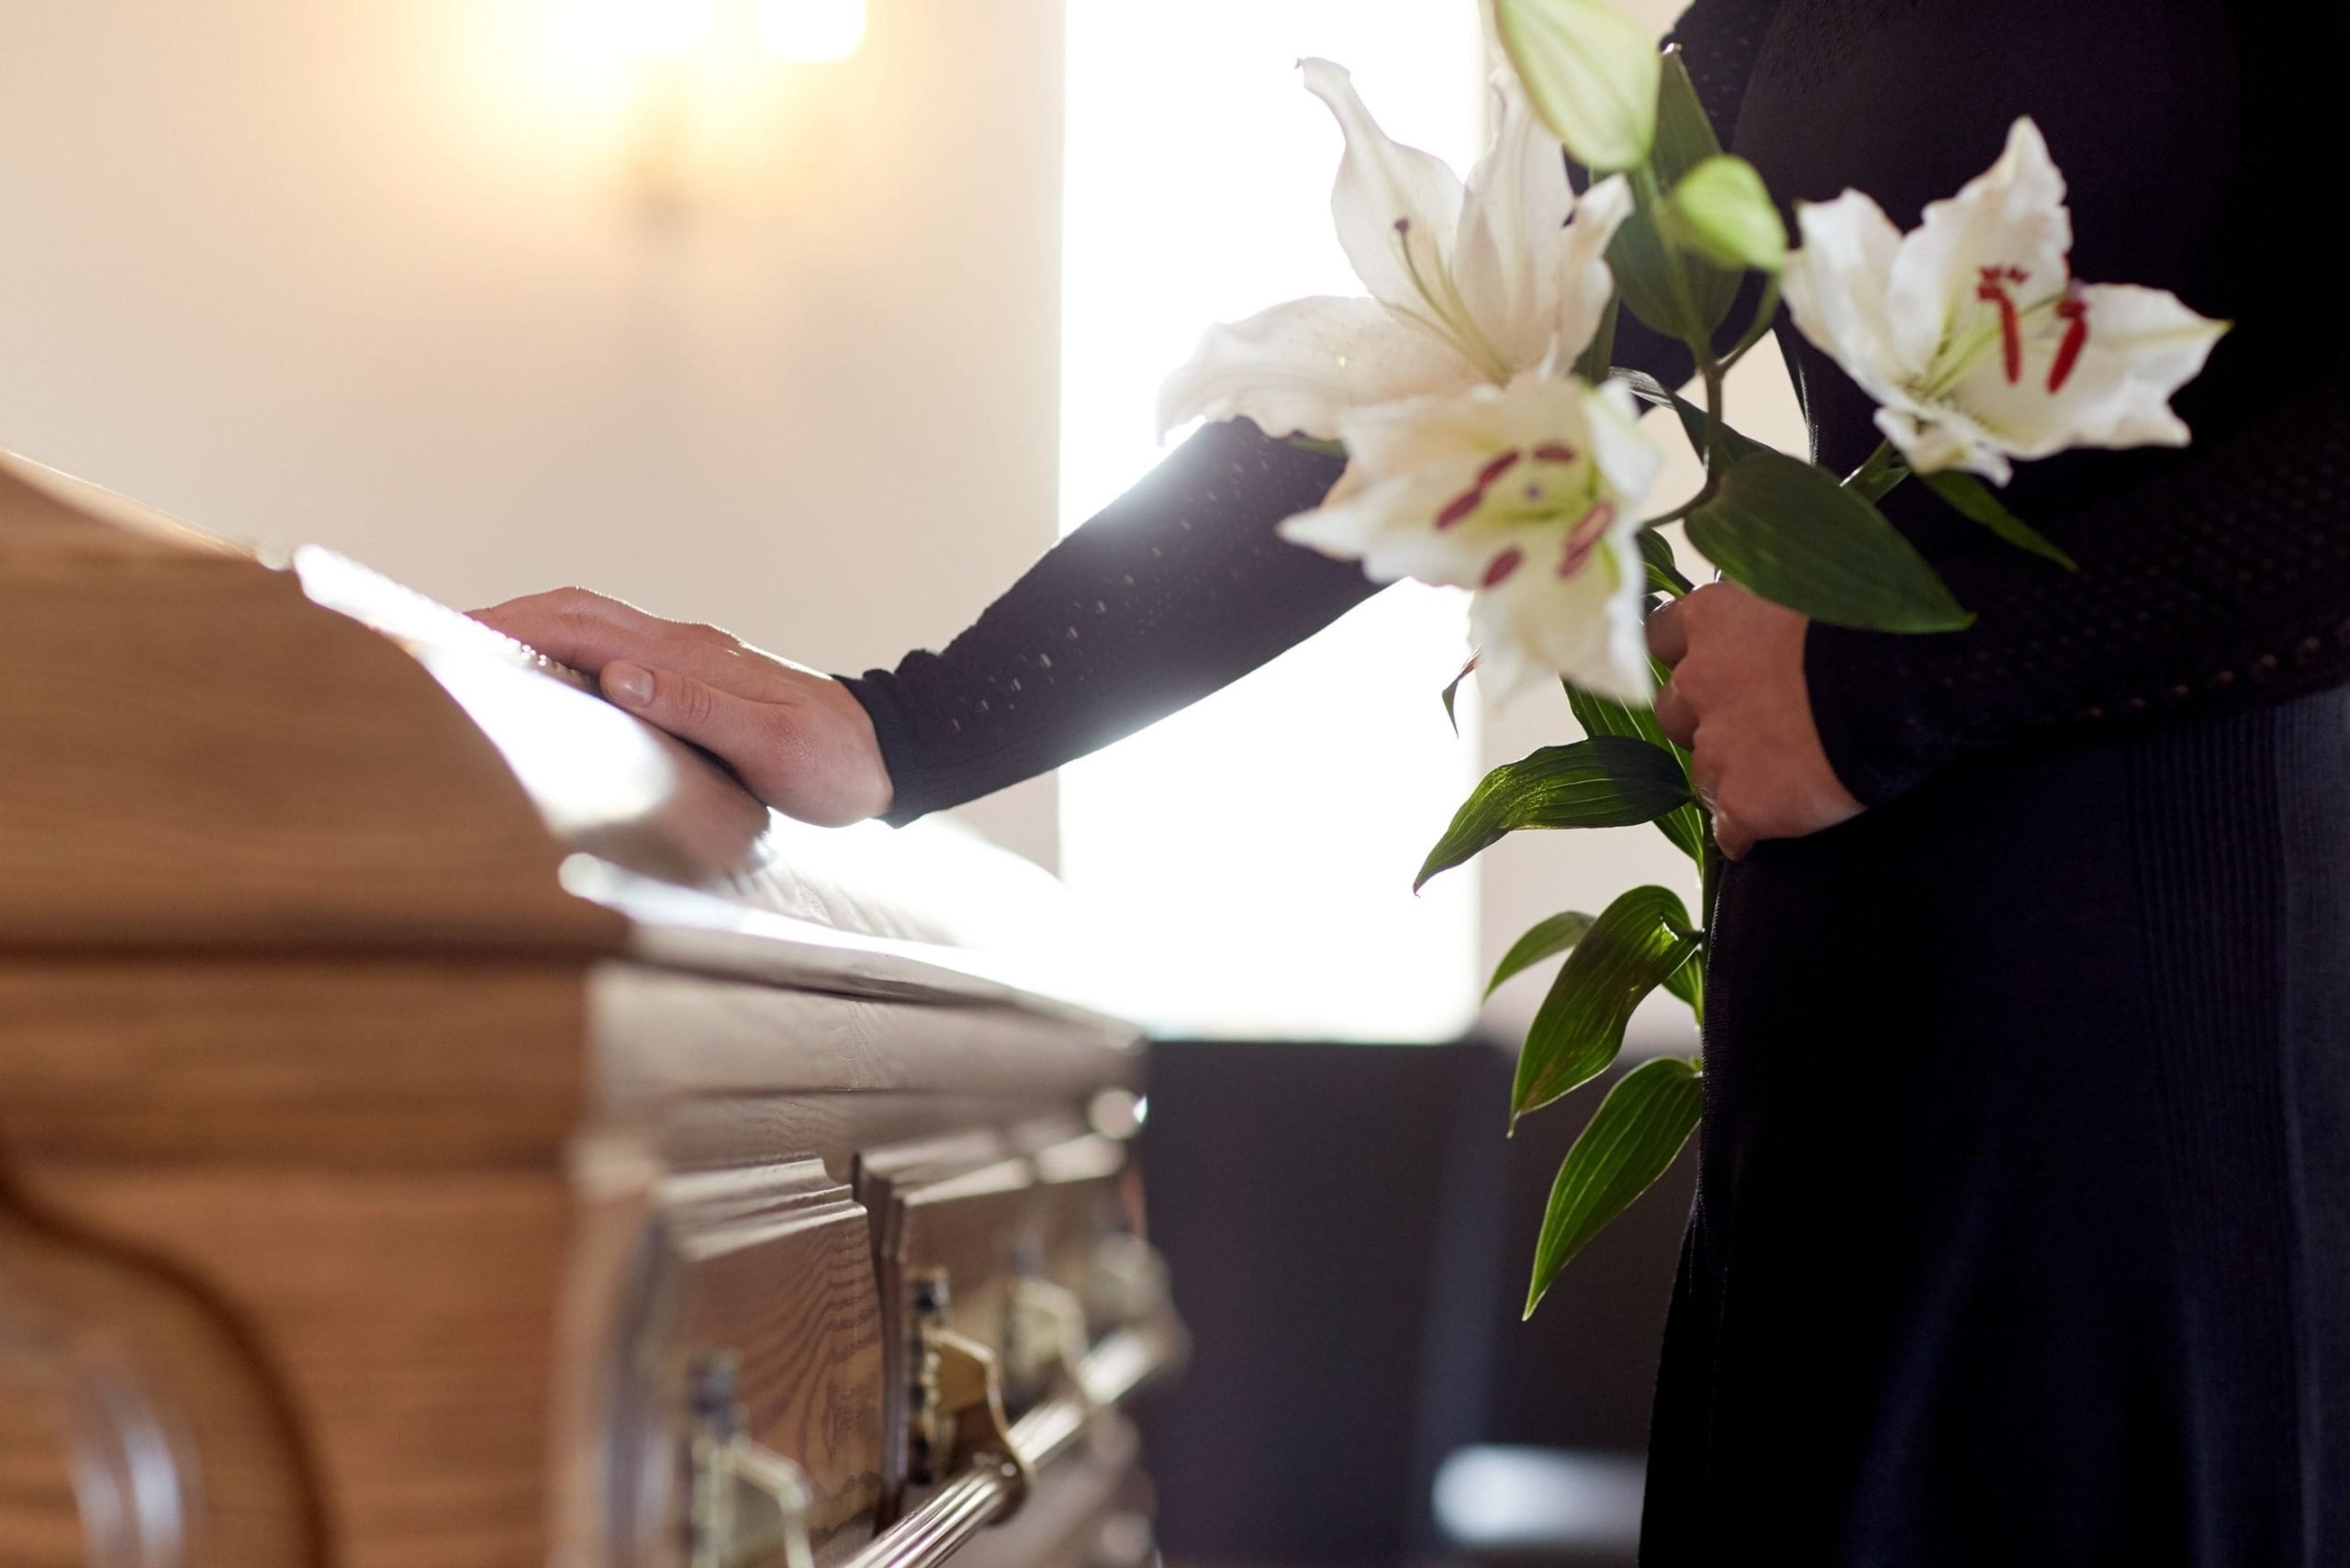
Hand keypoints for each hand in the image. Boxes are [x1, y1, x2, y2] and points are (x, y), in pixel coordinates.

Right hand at [470, 587, 892, 826]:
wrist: (890, 756)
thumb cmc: (835, 763)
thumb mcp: (772, 747)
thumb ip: (697, 709)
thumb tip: (617, 675)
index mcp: (689, 656)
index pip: (580, 624)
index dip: (510, 624)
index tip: (446, 631)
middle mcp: (681, 647)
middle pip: (573, 613)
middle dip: (502, 621)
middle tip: (430, 639)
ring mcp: (687, 661)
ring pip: (591, 629)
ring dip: (529, 634)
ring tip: (468, 658)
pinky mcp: (694, 682)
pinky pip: (612, 656)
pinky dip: (563, 658)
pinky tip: (541, 685)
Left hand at [1646, 582, 1862, 859]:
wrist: (1901, 682)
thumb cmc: (1870, 622)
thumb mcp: (1807, 592)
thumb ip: (1771, 611)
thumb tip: (1776, 624)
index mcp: (1713, 619)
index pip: (1661, 636)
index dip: (1685, 656)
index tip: (1707, 664)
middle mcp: (1699, 682)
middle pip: (1674, 711)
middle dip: (1702, 720)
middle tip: (1754, 725)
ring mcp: (1716, 747)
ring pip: (1701, 774)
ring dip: (1728, 776)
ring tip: (1777, 779)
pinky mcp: (1743, 803)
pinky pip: (1729, 830)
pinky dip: (1745, 832)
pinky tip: (1771, 829)